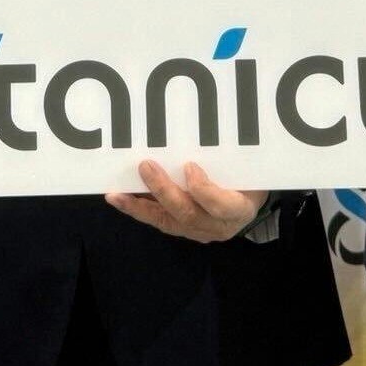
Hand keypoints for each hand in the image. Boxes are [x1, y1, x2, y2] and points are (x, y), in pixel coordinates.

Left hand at [107, 161, 268, 242]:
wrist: (249, 203)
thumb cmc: (248, 179)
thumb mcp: (248, 169)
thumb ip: (230, 160)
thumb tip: (200, 134)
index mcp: (239, 209)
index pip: (221, 205)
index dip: (203, 189)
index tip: (189, 166)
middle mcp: (218, 226)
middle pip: (188, 213)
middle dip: (164, 190)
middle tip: (145, 166)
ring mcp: (198, 231)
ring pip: (167, 221)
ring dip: (139, 206)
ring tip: (117, 194)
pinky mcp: (181, 230)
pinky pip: (158, 221)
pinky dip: (137, 209)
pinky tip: (118, 199)